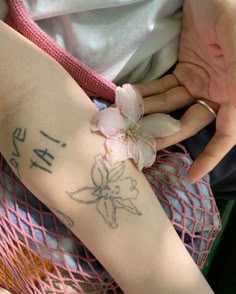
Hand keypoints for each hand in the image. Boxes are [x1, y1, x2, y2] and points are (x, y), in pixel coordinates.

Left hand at [136, 0, 235, 182]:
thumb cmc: (233, 13)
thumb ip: (235, 77)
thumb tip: (229, 119)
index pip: (227, 134)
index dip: (211, 157)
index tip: (191, 176)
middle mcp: (220, 91)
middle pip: (190, 122)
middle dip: (165, 134)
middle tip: (139, 146)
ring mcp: (201, 81)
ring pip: (172, 106)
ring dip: (150, 114)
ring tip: (126, 124)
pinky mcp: (186, 69)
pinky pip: (165, 87)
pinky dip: (148, 93)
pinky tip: (130, 99)